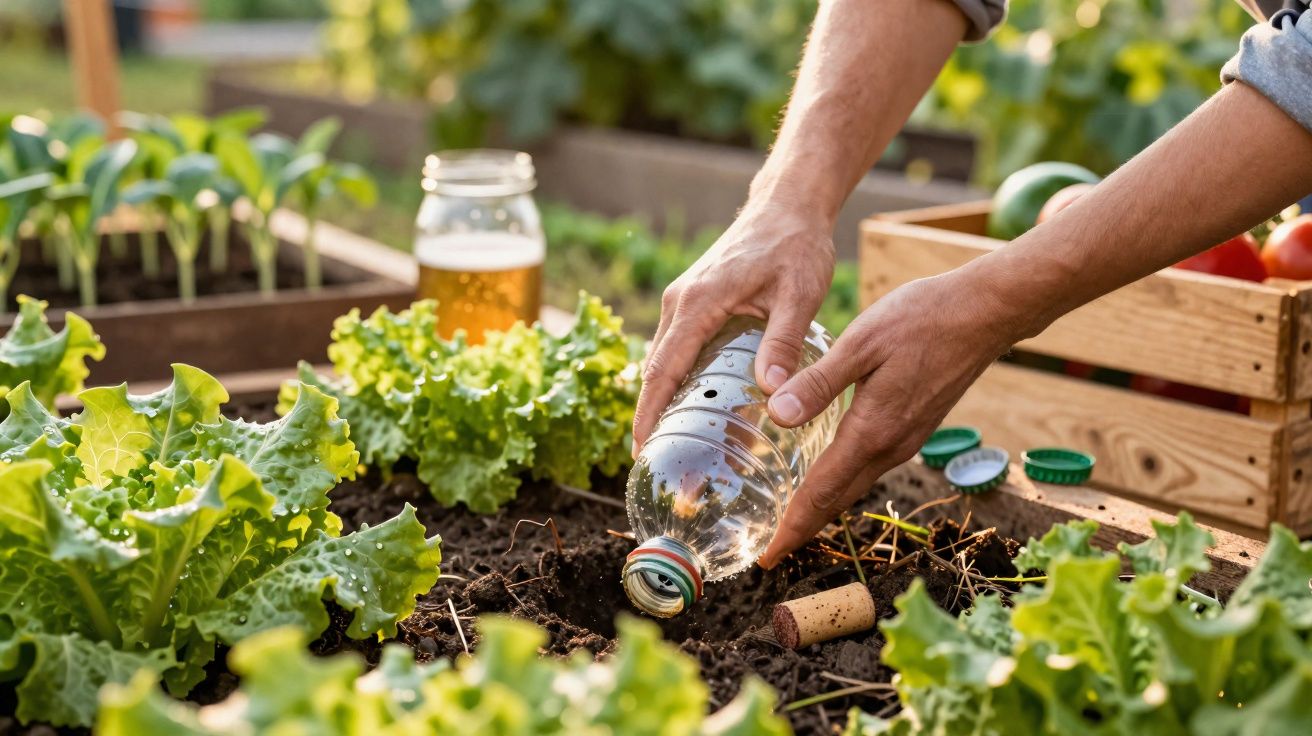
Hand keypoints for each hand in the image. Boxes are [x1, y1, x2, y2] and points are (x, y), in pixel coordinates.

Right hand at [632, 204, 835, 453]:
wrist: (786, 206)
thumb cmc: (795, 245)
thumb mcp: (799, 295)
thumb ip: (782, 343)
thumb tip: (771, 393)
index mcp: (698, 303)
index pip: (663, 370)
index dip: (649, 415)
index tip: (641, 452)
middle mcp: (680, 303)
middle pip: (654, 371)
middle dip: (649, 419)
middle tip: (655, 466)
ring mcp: (682, 301)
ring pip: (661, 361)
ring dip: (659, 402)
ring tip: (668, 448)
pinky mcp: (692, 303)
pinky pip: (674, 349)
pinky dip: (673, 381)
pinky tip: (690, 408)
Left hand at [758, 267, 1021, 567]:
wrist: (986, 313)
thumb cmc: (923, 319)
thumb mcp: (861, 343)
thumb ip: (818, 382)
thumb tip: (777, 415)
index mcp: (872, 431)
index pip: (822, 493)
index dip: (792, 528)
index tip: (768, 559)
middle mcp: (891, 446)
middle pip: (838, 500)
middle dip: (804, 528)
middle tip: (771, 554)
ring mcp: (907, 439)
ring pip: (855, 484)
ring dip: (823, 506)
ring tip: (792, 520)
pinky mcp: (915, 426)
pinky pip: (870, 466)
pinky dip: (843, 481)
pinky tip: (828, 472)